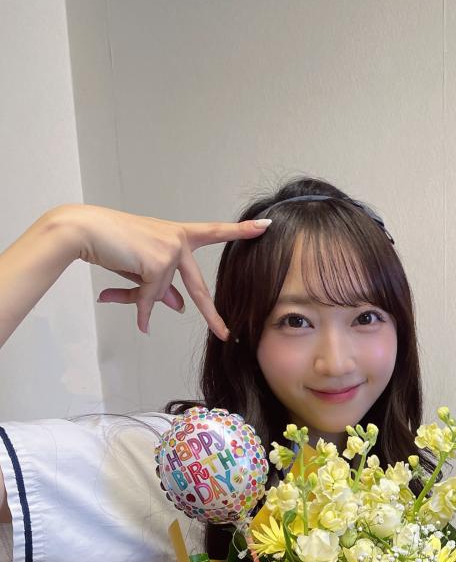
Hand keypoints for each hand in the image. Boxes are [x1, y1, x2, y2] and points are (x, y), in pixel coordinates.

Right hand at [59, 204, 269, 338]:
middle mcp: (178, 238)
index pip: (214, 232)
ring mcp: (171, 249)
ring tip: (113, 293)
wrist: (85, 231)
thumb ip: (163, 286)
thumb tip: (180, 307)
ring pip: (163, 292)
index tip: (264, 227)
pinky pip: (150, 295)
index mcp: (178, 234)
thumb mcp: (143, 268)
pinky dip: (137, 304)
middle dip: (210, 315)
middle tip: (225, 335)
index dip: (240, 231)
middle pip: (198, 286)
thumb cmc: (112, 244)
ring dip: (142, 300)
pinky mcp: (159, 261)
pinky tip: (112, 297)